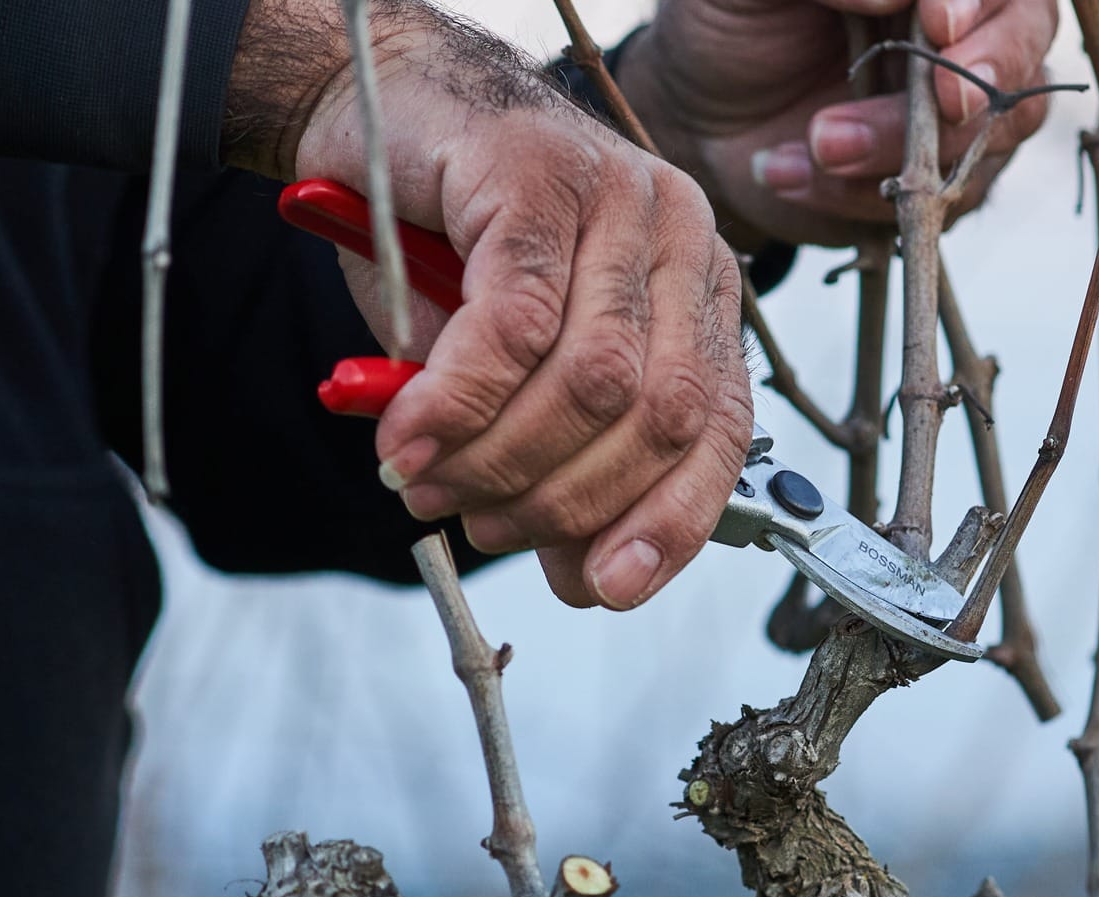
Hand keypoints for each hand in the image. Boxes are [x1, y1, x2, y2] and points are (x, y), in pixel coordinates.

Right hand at [227, 0, 753, 609]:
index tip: (603, 588)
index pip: (718, 430)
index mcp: (699, 295)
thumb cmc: (453, 244)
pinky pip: (514, 326)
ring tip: (428, 484)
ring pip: (592, 381)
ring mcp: (619, 201)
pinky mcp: (540, 175)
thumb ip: (561, 457)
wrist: (380, 106)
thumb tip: (583, 571)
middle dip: (562, 502)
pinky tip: (408, 437)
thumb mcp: (519, 369)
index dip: (669, 525)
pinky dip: (457, 403)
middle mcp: (680, 242)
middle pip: (656, 417)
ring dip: (501, 460)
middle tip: (477, 525)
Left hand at [619, 0, 1058, 245]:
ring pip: (991, 136)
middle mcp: (963, 36)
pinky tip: (788, 170)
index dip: (979, 4)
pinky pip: (937, 202)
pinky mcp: (934, 185)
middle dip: (979, 78)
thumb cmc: (726, 25)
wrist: (698, 120)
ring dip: (903, 147)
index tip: (938, 24)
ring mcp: (957, 116)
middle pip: (1024, 49)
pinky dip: (860, 196)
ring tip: (818, 142)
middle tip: (937, 99)